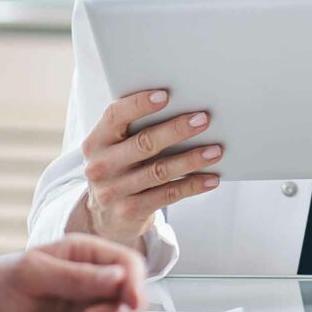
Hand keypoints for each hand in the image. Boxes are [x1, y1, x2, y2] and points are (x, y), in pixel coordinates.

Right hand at [65, 89, 222, 248]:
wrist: (104, 217)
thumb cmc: (118, 169)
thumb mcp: (114, 149)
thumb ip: (133, 130)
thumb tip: (180, 108)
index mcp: (95, 142)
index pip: (115, 116)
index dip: (139, 104)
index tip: (166, 95)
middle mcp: (100, 166)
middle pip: (144, 143)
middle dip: (176, 130)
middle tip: (202, 119)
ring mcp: (114, 191)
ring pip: (160, 171)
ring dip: (191, 159)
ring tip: (216, 150)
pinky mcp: (130, 211)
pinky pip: (168, 195)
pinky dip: (192, 185)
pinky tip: (211, 178)